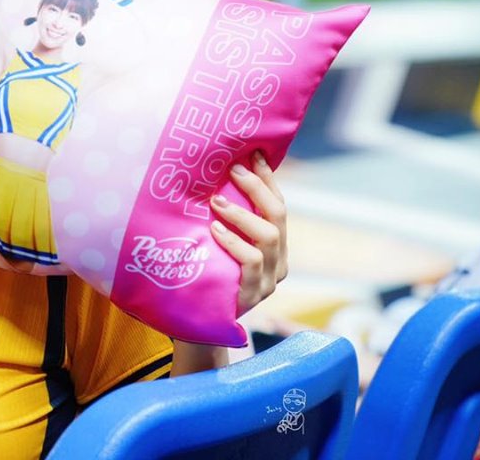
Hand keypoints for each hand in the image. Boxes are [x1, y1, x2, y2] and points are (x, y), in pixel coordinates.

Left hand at [210, 151, 287, 316]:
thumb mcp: (219, 243)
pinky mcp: (253, 294)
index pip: (278, 204)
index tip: (254, 153)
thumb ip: (224, 219)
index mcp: (275, 244)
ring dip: (242, 214)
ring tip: (216, 201)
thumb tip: (211, 177)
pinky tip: (214, 230)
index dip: (268, 178)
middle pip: (278, 215)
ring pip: (268, 236)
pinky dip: (233, 242)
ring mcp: (269, 279)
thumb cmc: (208, 275)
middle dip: (257, 187)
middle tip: (233, 169)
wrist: (201, 325)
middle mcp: (278, 259)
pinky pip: (251, 262)